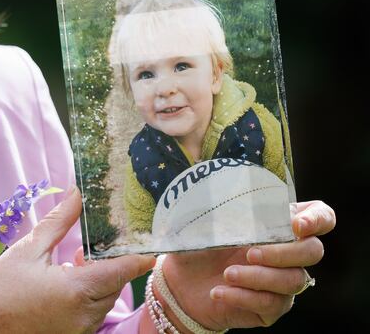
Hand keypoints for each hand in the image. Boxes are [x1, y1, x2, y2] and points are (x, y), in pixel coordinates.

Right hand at [0, 188, 154, 333]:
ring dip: (101, 279)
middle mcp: (85, 314)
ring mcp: (80, 329)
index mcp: (76, 290)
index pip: (123, 271)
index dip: (140, 256)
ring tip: (77, 260)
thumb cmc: (0, 288)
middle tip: (102, 241)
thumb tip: (77, 193)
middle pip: (117, 284)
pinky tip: (69, 280)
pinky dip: (90, 295)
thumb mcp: (29, 249)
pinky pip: (93, 312)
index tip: (152, 241)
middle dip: (114, 263)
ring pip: (106, 299)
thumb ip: (59, 222)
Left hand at [161, 199, 334, 329]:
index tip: (297, 225)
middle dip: (283, 252)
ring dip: (258, 277)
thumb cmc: (199, 243)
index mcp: (278, 225)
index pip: (321, 217)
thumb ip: (228, 208)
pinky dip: (243, 296)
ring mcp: (283, 282)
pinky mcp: (271, 308)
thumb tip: (233, 194)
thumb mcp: (209, 221)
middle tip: (250, 253)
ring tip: (227, 274)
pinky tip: (219, 291)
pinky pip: (271, 304)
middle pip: (313, 251)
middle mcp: (288, 253)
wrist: (181, 280)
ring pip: (293, 281)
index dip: (317, 219)